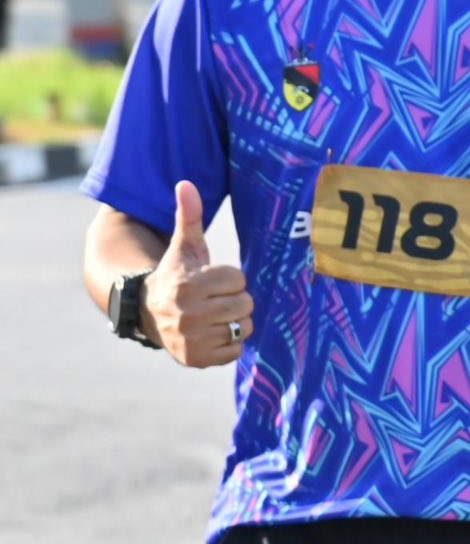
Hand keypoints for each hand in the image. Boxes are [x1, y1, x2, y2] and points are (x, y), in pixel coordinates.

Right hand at [143, 181, 252, 367]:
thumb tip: (186, 183)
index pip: (239, 280)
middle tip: (214, 299)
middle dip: (235, 300)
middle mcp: (188, 314)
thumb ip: (188, 216)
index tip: (212, 280)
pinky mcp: (197, 359)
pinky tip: (210, 333)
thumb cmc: (177, 275)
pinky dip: (229, 343)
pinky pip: (236, 350)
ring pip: (243, 327)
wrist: (150, 313)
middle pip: (245, 304)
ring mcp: (192, 339)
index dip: (230, 278)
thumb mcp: (183, 246)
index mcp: (188, 285)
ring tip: (212, 315)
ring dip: (234, 321)